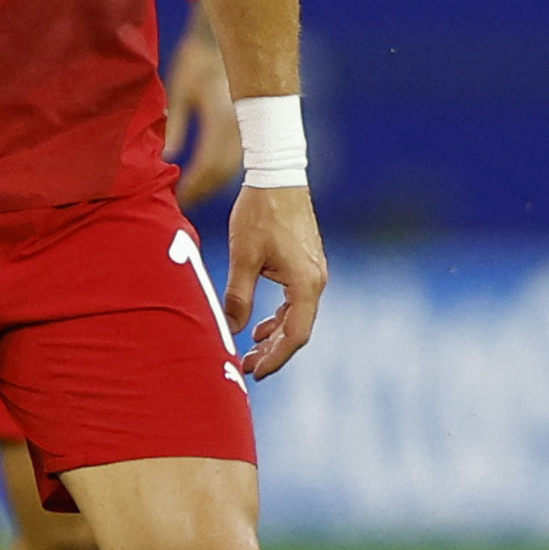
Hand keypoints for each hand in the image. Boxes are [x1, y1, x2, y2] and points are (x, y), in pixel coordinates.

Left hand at [164, 13, 240, 206]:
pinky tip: (209, 176)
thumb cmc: (197, 60)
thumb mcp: (179, 90)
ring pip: (232, 165)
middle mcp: (238, 126)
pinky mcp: (247, 123)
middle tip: (184, 202)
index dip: (194, 184)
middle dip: (203, 188)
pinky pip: (237, 155)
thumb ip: (174, 126)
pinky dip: (223, 170)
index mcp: (221, 119)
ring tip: (194, 194)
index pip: (208, 164)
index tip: (179, 197)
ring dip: (214, 182)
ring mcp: (246, 126)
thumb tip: (167, 157)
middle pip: (222, 170)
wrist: (223, 40)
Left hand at [222, 182, 326, 379]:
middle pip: (298, 329)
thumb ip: (238, 296)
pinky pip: (296, 300)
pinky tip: (261, 325)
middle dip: (273, 352)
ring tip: (251, 350)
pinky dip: (280, 316)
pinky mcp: (306, 264)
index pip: (295, 335)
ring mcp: (314, 272)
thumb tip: (232, 329)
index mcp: (305, 284)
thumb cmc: (260, 214)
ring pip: (297, 316)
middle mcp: (316, 281)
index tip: (254, 372)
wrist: (278, 176)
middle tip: (247, 367)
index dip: (276, 359)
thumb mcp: (243, 257)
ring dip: (275, 335)